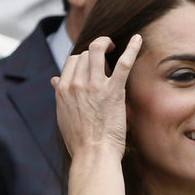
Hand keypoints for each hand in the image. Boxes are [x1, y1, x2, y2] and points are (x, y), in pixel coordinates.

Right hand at [51, 35, 141, 158]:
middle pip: (84, 53)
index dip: (82, 59)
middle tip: (105, 54)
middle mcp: (75, 84)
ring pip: (97, 50)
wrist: (93, 154)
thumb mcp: (62, 115)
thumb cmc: (79, 140)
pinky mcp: (113, 91)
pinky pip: (123, 63)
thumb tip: (55, 80)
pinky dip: (131, 49)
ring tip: (114, 46)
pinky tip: (139, 39)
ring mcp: (94, 86)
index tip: (91, 64)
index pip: (71, 61)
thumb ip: (60, 95)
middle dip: (94, 51)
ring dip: (106, 44)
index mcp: (63, 89)